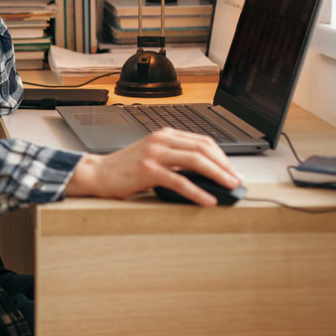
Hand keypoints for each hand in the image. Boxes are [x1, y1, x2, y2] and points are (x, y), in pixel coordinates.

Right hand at [65, 128, 241, 205]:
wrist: (99, 174)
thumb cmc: (126, 169)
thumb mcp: (153, 156)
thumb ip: (175, 158)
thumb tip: (206, 174)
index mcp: (164, 134)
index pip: (202, 141)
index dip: (222, 156)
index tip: (232, 170)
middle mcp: (161, 140)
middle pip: (203, 148)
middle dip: (224, 165)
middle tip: (236, 180)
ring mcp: (154, 153)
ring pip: (196, 161)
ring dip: (217, 175)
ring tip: (229, 187)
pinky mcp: (148, 170)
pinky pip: (180, 181)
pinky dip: (197, 192)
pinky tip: (207, 200)